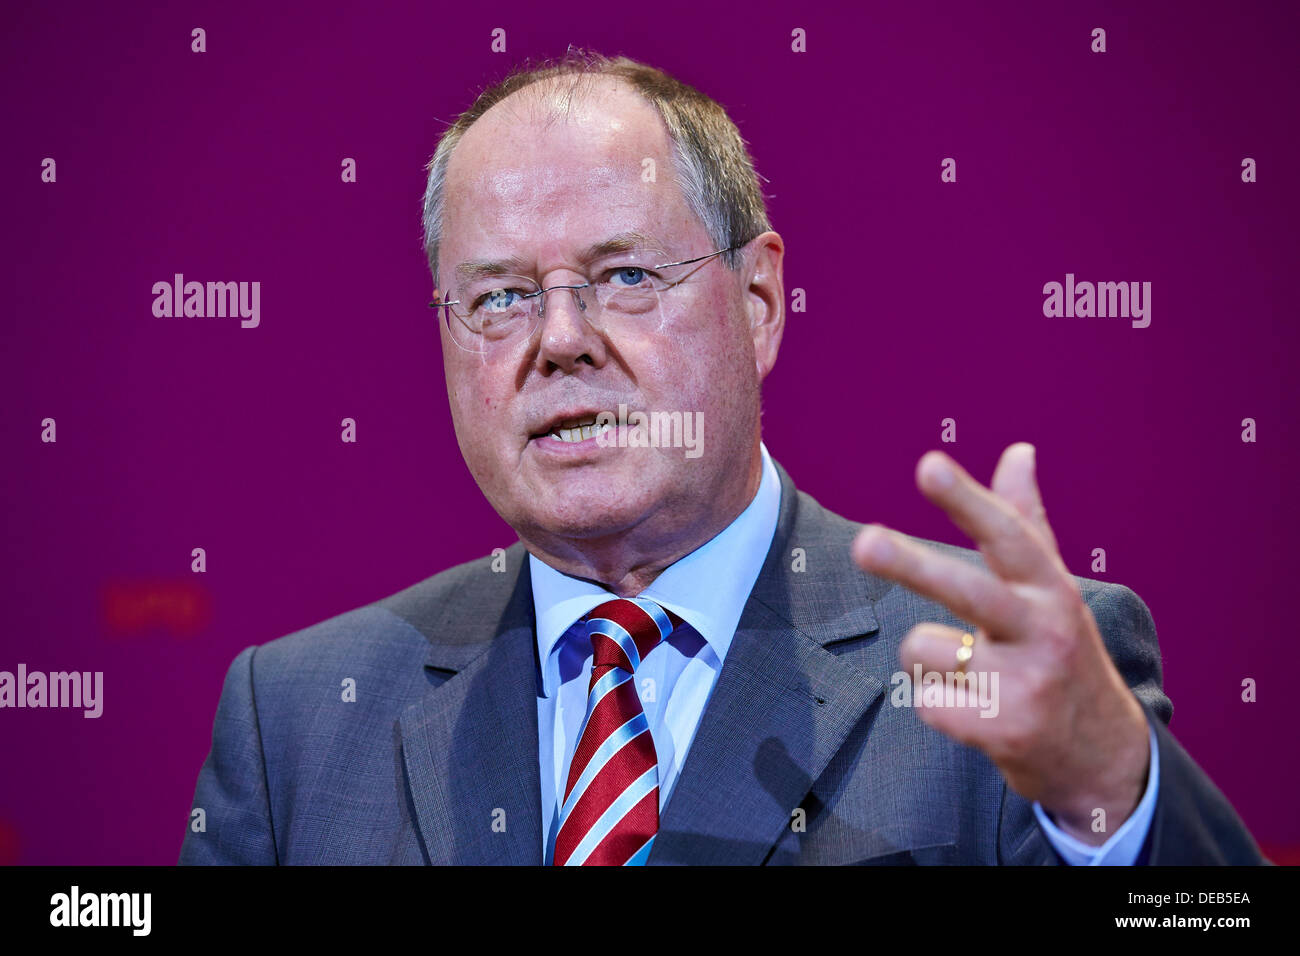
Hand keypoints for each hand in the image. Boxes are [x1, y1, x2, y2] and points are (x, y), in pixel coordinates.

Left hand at [850, 442, 1150, 845]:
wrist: (1103, 755)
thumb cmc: (1062, 655)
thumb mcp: (1053, 590)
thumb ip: (1027, 522)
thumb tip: (1018, 450)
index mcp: (1052, 589)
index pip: (1008, 534)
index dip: (966, 499)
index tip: (930, 465)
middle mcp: (1044, 631)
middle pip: (965, 589)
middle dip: (911, 565)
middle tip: (863, 542)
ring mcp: (1026, 683)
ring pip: (922, 648)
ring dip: (929, 661)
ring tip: (973, 676)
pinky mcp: (1005, 730)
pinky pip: (925, 700)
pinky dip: (936, 703)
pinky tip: (974, 711)